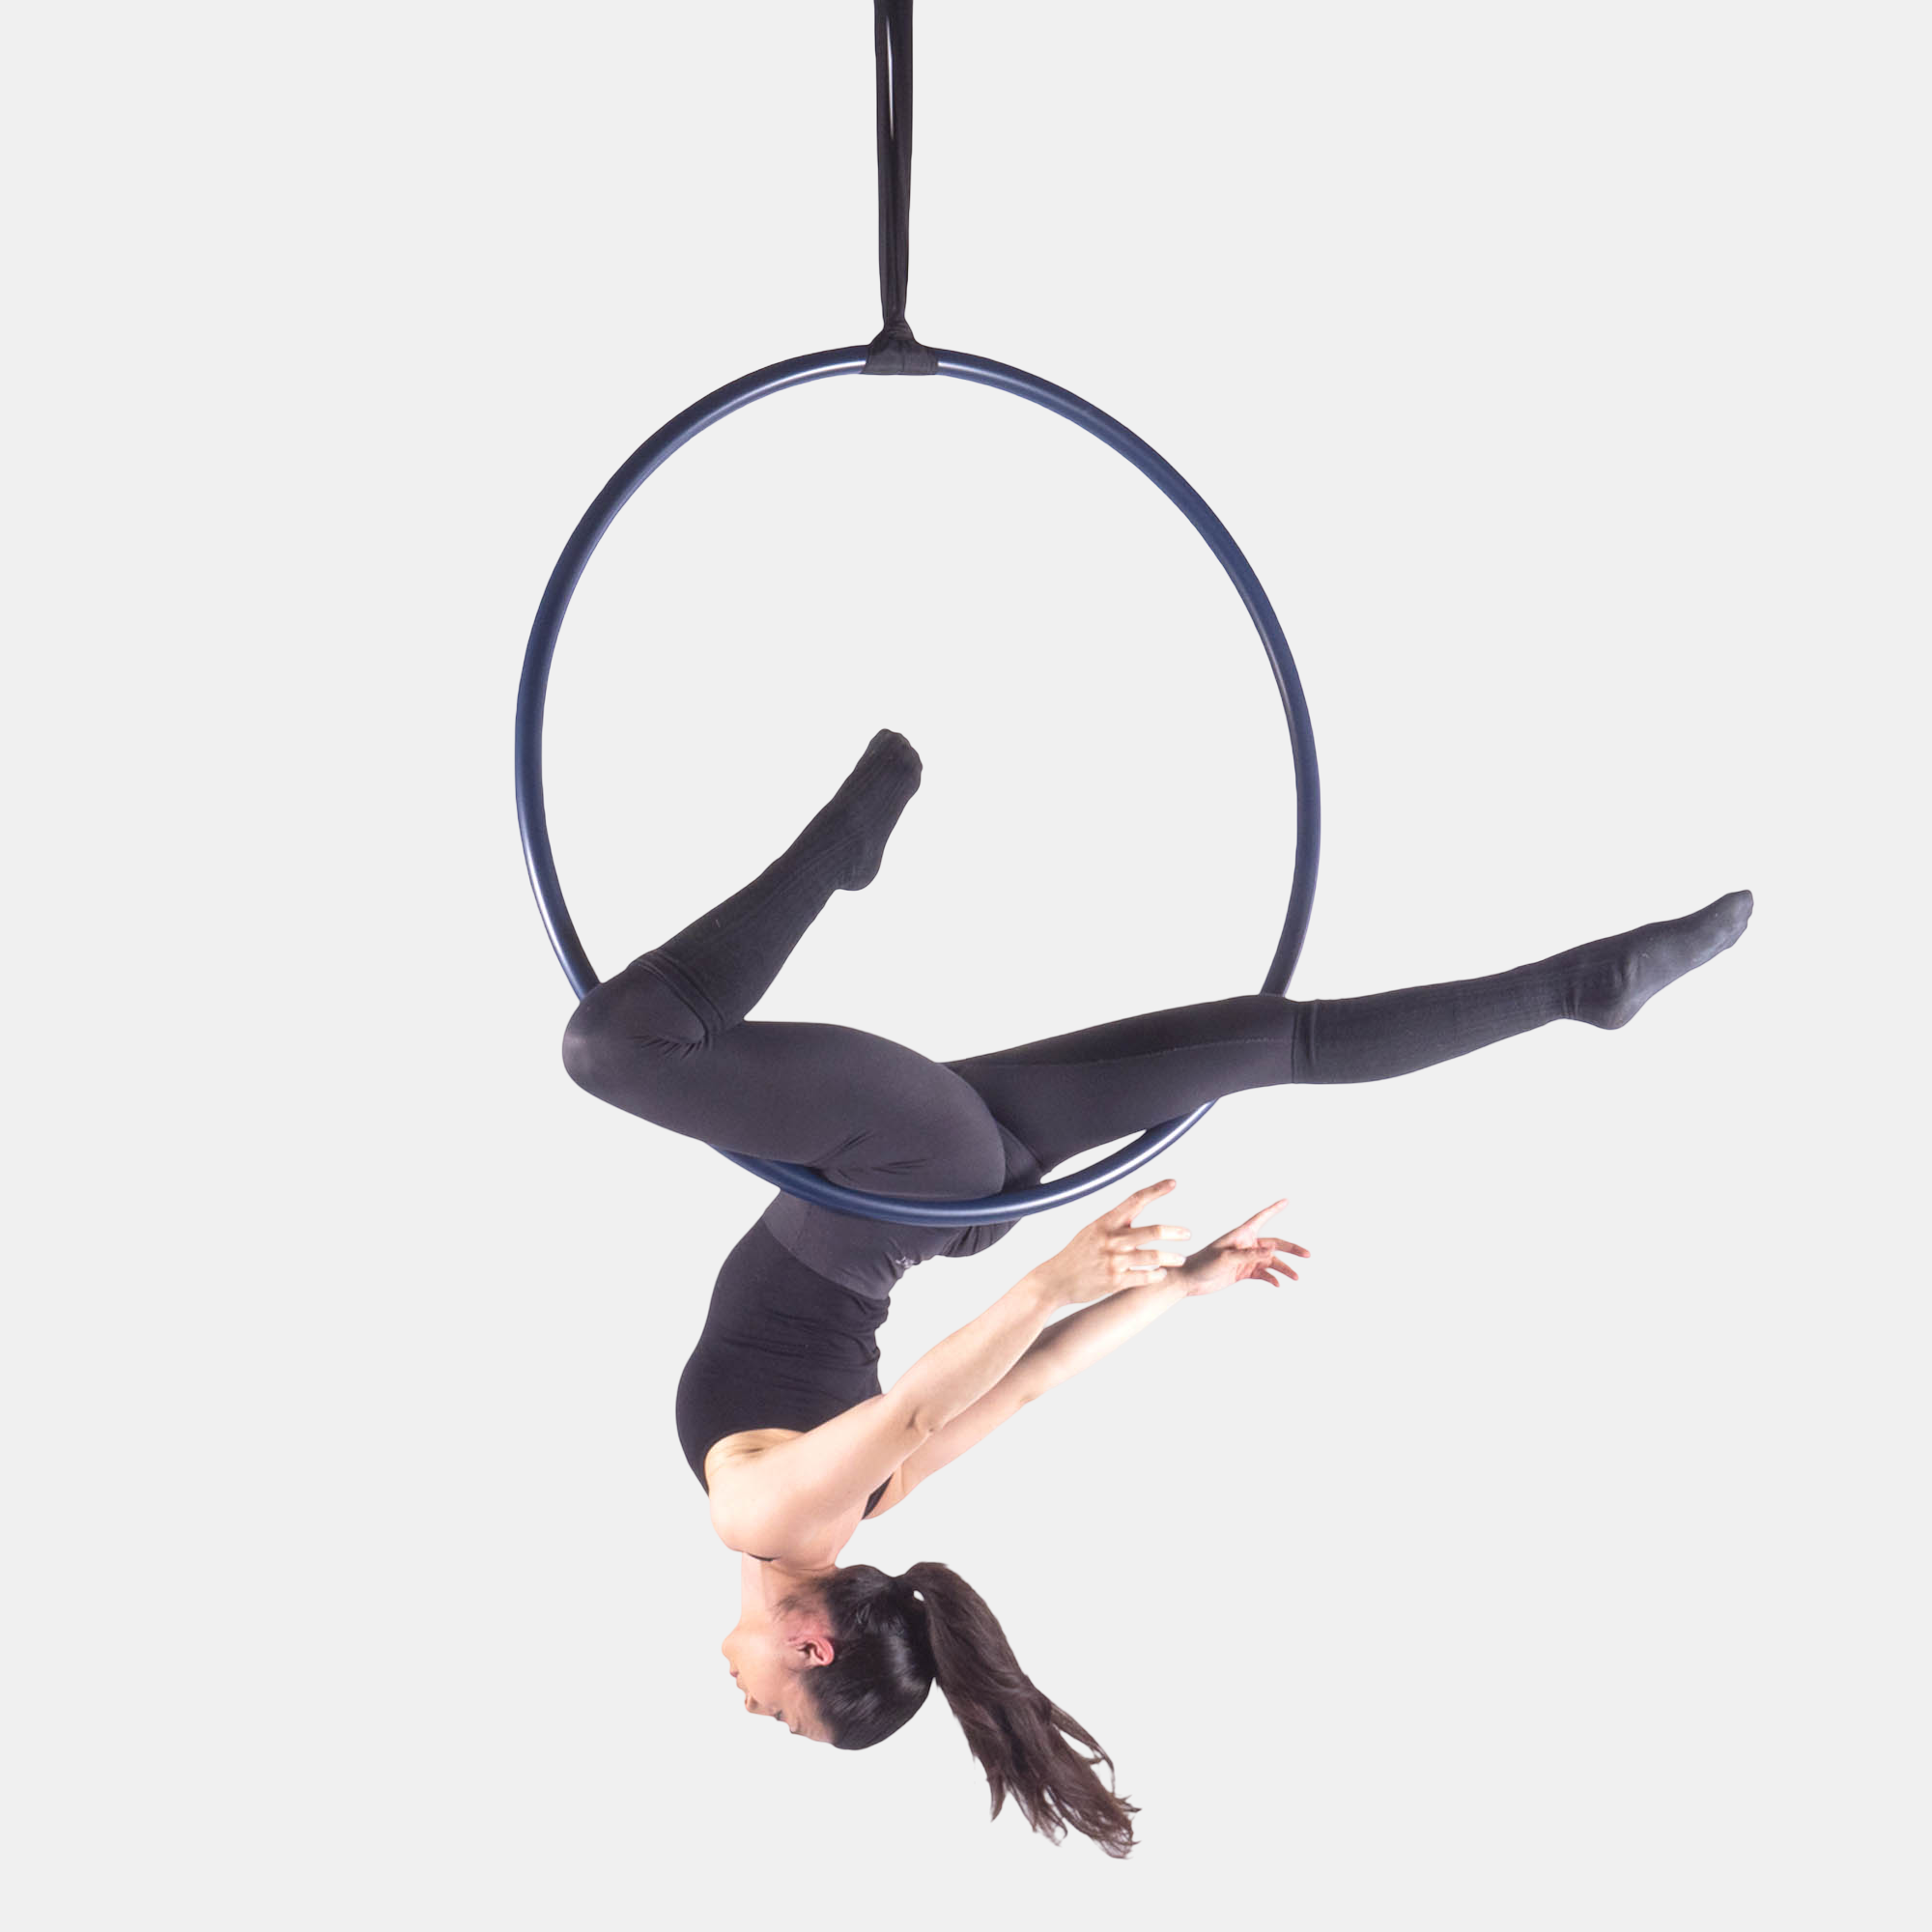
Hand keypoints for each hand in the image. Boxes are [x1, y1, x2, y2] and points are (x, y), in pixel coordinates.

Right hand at [1029, 1179, 1192, 1309]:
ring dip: (1171, 1258)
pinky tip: (1161, 1274)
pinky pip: (1144, 1277)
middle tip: (1188, 1234)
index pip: (1135, 1200)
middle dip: (1174, 1232)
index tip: (1172, 1183)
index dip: (1156, 1190)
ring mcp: (1113, 1261)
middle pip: (1152, 1230)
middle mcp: (1111, 1239)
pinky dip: (1156, 1276)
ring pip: (1153, 1256)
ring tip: (1181, 1259)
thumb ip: (1115, 1224)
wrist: (1055, 1280)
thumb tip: (1136, 1211)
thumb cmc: (1076, 1255)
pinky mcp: (1114, 1281)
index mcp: (1105, 1222)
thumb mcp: (1092, 1231)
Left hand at [1177, 1197, 1308, 1298]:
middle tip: (1308, 1255)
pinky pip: (1263, 1273)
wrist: (1189, 1280)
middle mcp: (1246, 1245)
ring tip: (1296, 1277)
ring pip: (1271, 1262)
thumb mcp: (1226, 1258)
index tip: (1286, 1201)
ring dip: (1284, 1269)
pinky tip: (1278, 1284)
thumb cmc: (1203, 1264)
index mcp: (1241, 1235)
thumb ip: (1249, 1255)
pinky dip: (1271, 1278)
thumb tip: (1272, 1251)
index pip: (1260, 1218)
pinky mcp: (1243, 1272)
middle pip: (1274, 1244)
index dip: (1273, 1209)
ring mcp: (1245, 1259)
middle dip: (1292, 1249)